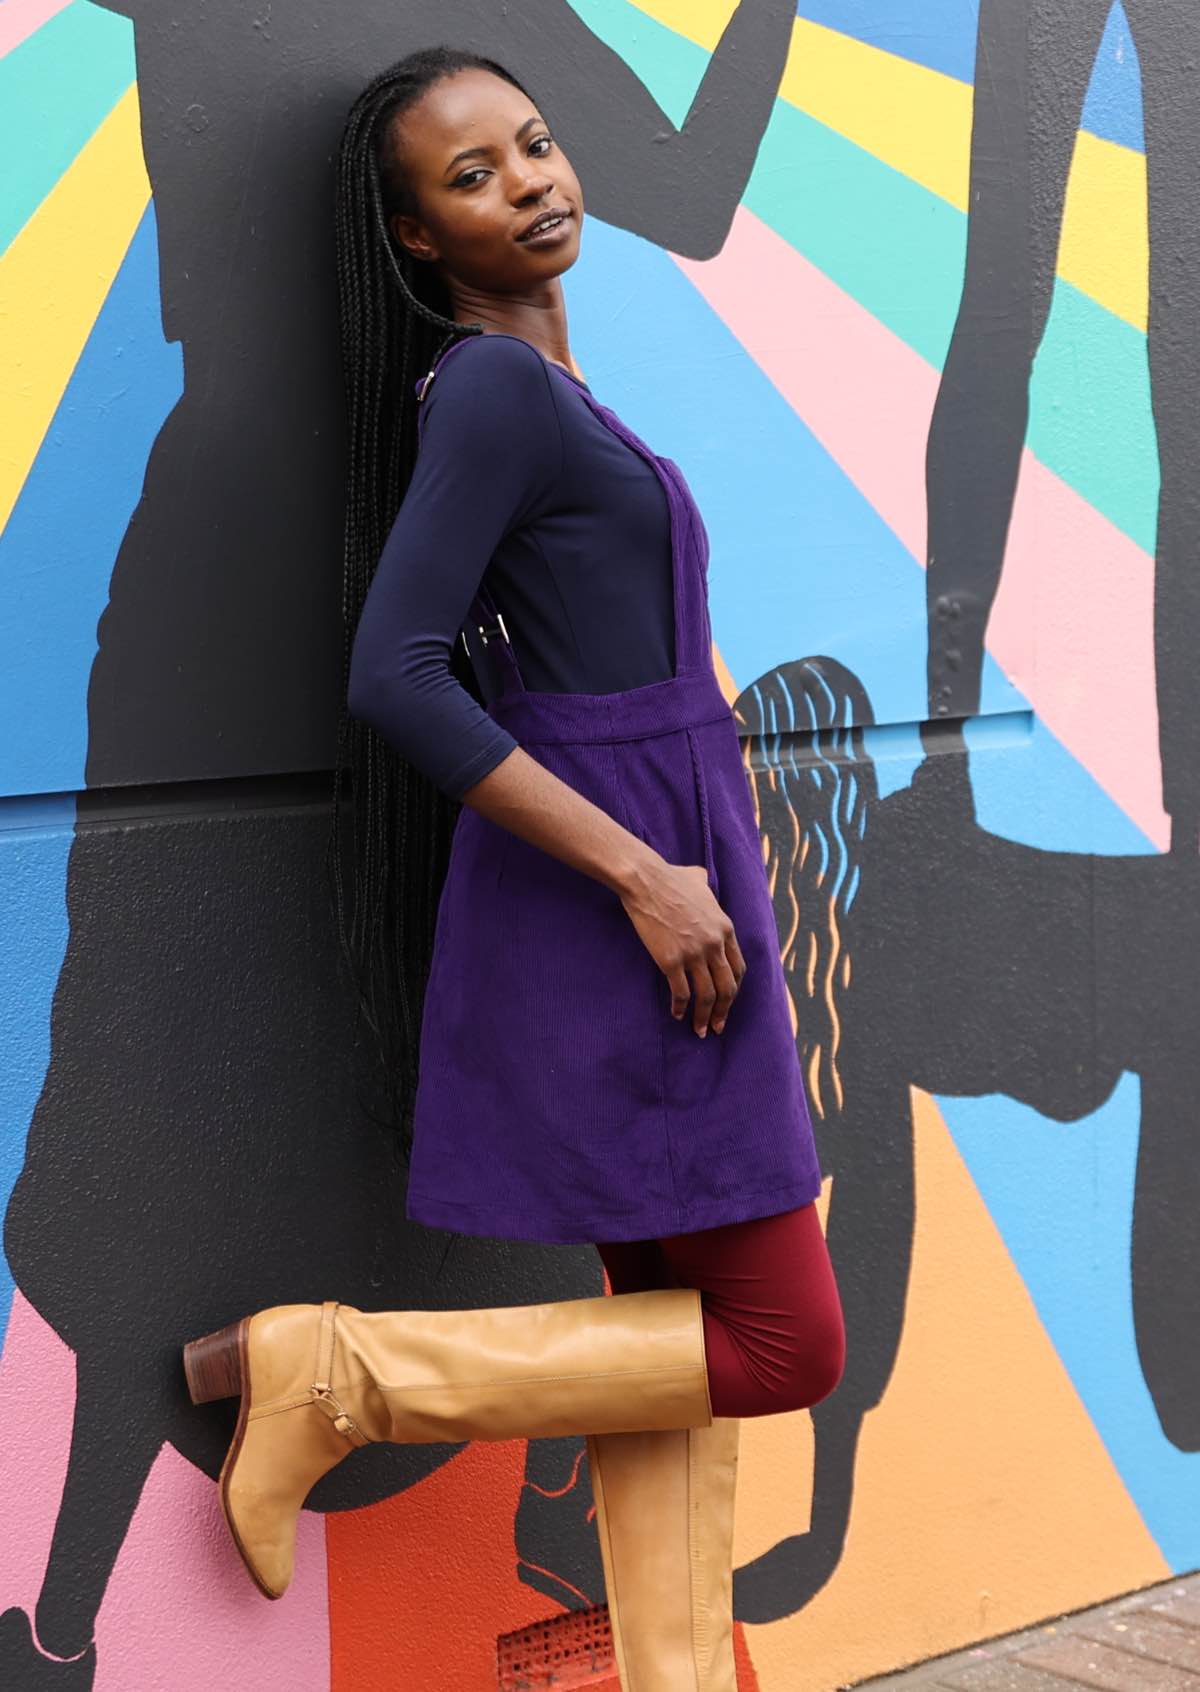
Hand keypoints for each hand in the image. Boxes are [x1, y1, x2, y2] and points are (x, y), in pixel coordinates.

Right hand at [619, 860, 745, 1036]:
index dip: (734, 989)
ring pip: (706, 995)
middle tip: (718, 1026)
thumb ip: (705, 884)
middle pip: (727, 988)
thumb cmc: (670, 878)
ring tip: (700, 1030)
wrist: (646, 882)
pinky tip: (677, 1014)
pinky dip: (681, 1008)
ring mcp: (694, 954)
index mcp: (725, 929)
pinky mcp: (671, 960)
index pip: (738, 968)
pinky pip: (681, 992)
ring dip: (704, 1017)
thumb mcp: (698, 879)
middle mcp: (714, 944)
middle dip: (723, 1011)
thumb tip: (702, 878)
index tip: (727, 1001)